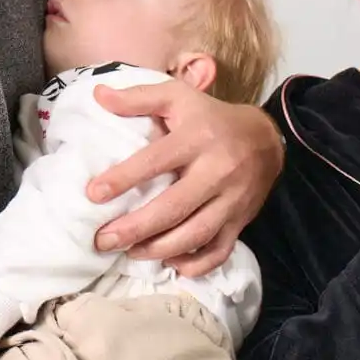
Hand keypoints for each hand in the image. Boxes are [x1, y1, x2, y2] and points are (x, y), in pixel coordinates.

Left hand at [85, 83, 284, 276]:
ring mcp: (231, 199)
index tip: (93, 194)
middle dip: (135, 228)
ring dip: (159, 249)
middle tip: (103, 240)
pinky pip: (220, 250)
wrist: (266, 139)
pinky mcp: (241, 220)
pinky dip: (196, 264)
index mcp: (197, 138)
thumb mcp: (177, 97)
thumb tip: (98, 95)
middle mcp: (216, 171)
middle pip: (174, 207)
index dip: (124, 177)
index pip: (156, 160)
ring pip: (196, 233)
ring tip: (129, 253)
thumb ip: (138, 98)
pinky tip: (171, 264)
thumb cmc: (211, 118)